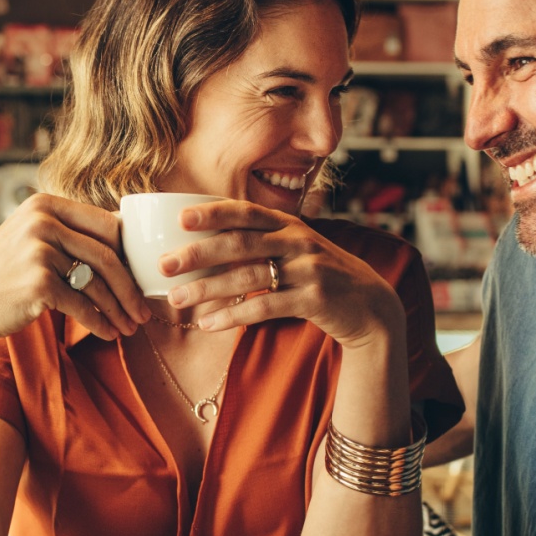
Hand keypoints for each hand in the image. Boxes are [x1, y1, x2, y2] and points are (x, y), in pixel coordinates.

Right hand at [0, 194, 148, 348]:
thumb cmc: (4, 276)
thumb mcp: (32, 239)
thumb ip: (68, 232)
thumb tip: (125, 233)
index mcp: (45, 204)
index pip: (108, 226)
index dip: (130, 255)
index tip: (141, 279)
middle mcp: (42, 221)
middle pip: (108, 256)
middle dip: (131, 289)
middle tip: (144, 312)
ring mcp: (39, 250)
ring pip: (98, 284)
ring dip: (119, 310)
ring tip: (130, 328)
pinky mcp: (38, 282)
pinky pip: (82, 306)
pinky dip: (99, 323)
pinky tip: (108, 334)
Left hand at [159, 200, 402, 349]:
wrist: (370, 305)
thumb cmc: (321, 276)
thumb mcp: (297, 250)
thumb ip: (263, 243)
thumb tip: (206, 248)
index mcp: (290, 225)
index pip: (247, 212)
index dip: (214, 212)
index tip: (180, 217)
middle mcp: (298, 241)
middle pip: (241, 243)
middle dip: (199, 253)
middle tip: (165, 265)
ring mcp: (308, 269)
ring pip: (248, 276)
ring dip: (208, 288)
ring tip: (177, 299)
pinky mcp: (314, 299)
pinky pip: (265, 306)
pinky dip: (234, 315)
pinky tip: (209, 324)